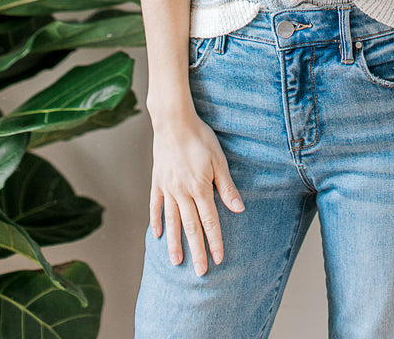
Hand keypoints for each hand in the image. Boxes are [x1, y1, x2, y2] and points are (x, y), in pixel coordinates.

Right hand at [150, 110, 244, 275]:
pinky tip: (158, 235)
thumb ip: (226, 187)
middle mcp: (182, 193)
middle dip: (197, 251)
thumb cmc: (200, 138)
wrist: (173, 121)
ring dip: (175, 243)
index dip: (215, 241)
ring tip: (177, 262)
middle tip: (201, 272)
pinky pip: (156, 206)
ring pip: (172, 222)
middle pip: (191, 228)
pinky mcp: (157, 181)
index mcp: (200, 188)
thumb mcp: (219, 160)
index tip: (219, 259)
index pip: (209, 221)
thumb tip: (238, 208)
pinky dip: (156, 221)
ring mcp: (167, 189)